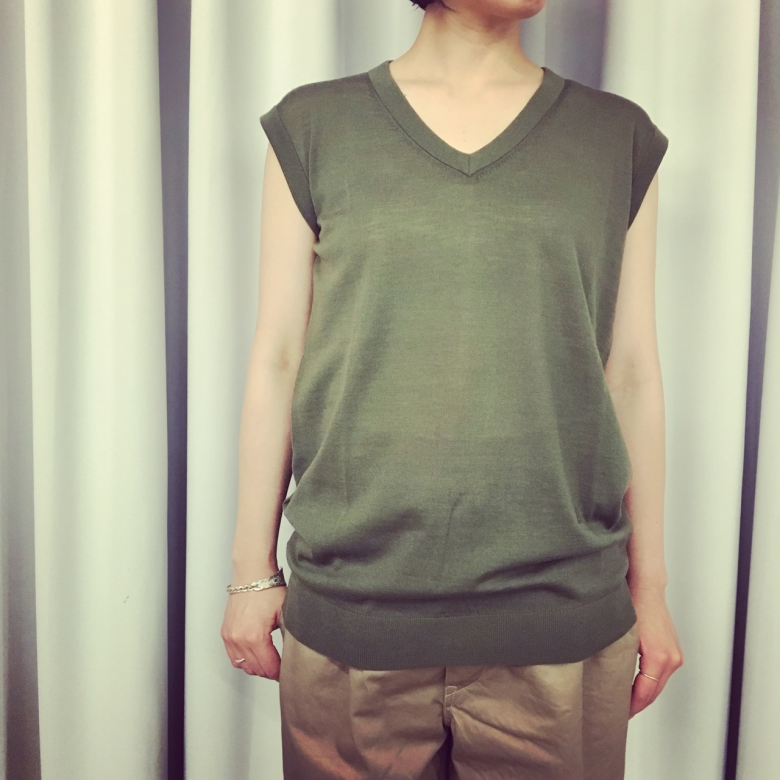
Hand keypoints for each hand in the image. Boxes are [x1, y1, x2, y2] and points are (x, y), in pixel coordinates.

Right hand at [221, 582, 285, 680]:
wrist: (252, 573)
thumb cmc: (268, 589)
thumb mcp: (284, 614)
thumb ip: (287, 637)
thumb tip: (293, 653)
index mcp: (255, 637)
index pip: (269, 667)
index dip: (280, 673)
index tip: (287, 673)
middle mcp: (239, 639)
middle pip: (255, 669)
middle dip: (269, 672)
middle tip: (280, 669)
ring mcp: (230, 636)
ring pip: (243, 665)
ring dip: (256, 668)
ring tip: (269, 664)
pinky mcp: (226, 632)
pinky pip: (233, 656)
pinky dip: (243, 660)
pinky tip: (254, 656)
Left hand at [628, 585, 683, 717]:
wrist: (646, 588)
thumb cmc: (633, 606)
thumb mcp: (621, 636)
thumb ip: (617, 660)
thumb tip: (604, 679)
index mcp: (658, 658)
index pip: (645, 694)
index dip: (631, 707)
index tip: (618, 713)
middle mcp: (671, 659)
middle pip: (653, 693)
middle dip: (637, 704)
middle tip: (618, 712)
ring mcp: (675, 656)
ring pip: (658, 684)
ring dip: (644, 694)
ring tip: (624, 701)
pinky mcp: (673, 651)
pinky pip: (661, 674)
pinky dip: (650, 682)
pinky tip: (635, 685)